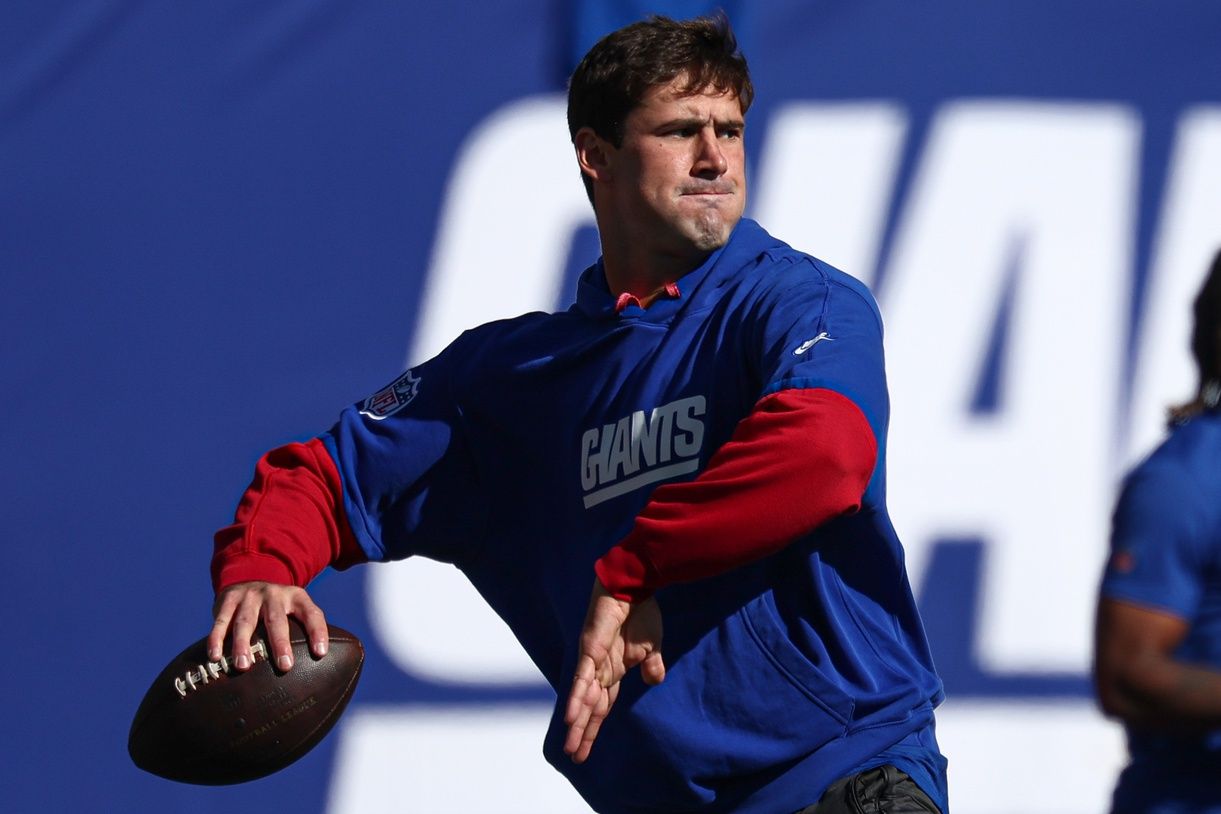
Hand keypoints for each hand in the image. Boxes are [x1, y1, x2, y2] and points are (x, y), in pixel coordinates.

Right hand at [208, 581, 328, 672]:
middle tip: (285, 666)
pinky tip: (215, 656)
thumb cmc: (278, 607)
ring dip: (243, 644)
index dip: (318, 632)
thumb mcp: (294, 608)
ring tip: (244, 666)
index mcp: (296, 597)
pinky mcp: (229, 599)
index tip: (321, 653)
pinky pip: (221, 621)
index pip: (312, 614)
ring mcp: (250, 596)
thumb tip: (317, 666)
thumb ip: (304, 629)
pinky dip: (217, 638)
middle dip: (280, 643)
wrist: (249, 577)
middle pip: (277, 619)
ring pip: (246, 621)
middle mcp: (274, 594)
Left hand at [563, 580, 664, 762]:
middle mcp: (599, 671)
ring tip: (570, 747)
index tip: (586, 749)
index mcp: (613, 672)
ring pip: (583, 699)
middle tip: (573, 756)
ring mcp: (592, 662)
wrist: (635, 590)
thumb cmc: (642, 614)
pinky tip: (571, 718)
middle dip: (582, 733)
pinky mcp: (590, 651)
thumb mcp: (652, 647)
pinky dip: (577, 699)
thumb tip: (654, 680)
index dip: (594, 728)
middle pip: (590, 709)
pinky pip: (582, 679)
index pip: (602, 706)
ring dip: (577, 724)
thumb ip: (651, 665)